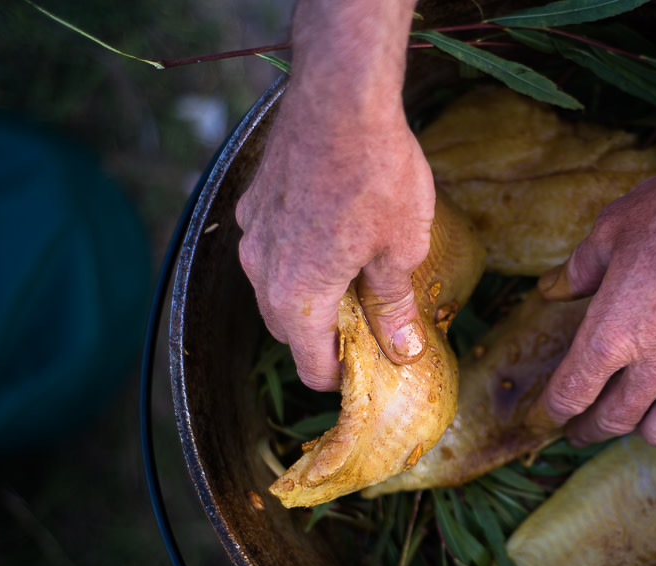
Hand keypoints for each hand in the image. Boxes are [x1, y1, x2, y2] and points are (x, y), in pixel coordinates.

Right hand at [236, 84, 434, 390]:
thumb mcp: (402, 249)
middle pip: (287, 329)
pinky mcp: (255, 201)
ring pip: (273, 288)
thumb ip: (394, 305)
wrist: (340, 96)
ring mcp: (253, 232)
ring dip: (306, 299)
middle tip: (366, 336)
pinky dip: (295, 259)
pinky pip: (269, 248)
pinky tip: (331, 241)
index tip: (366, 375)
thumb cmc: (377, 174)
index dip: (339, 378)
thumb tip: (402, 350)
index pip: (310, 363)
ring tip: (352, 289)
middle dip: (322, 341)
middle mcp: (262, 269)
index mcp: (299, 294)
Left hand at [529, 138, 655, 445]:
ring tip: (632, 417)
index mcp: (612, 333)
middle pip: (612, 423)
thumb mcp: (615, 228)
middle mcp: (655, 365)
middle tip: (579, 429)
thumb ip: (578, 269)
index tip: (547, 414)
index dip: (552, 410)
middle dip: (588, 430)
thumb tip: (551, 290)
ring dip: (639, 428)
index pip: (571, 394)